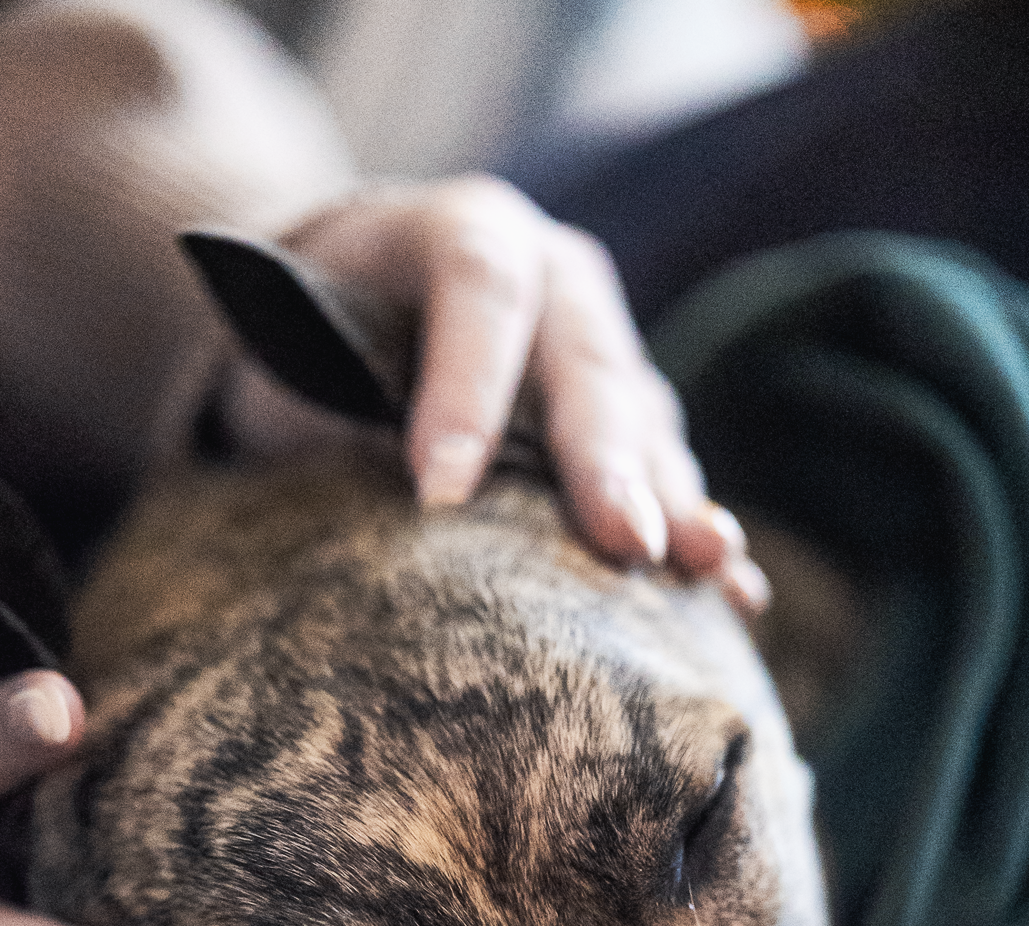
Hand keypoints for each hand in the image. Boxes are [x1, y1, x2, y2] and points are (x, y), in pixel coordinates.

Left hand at [279, 177, 768, 613]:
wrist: (355, 310)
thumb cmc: (308, 340)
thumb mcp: (294, 353)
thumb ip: (331, 404)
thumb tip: (370, 510)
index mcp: (463, 232)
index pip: (476, 289)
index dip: (464, 389)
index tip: (438, 496)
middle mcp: (555, 278)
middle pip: (587, 364)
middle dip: (606, 460)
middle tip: (626, 543)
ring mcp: (602, 346)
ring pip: (644, 421)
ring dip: (673, 498)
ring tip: (703, 564)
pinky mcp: (629, 413)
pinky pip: (668, 470)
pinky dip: (693, 529)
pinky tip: (734, 591)